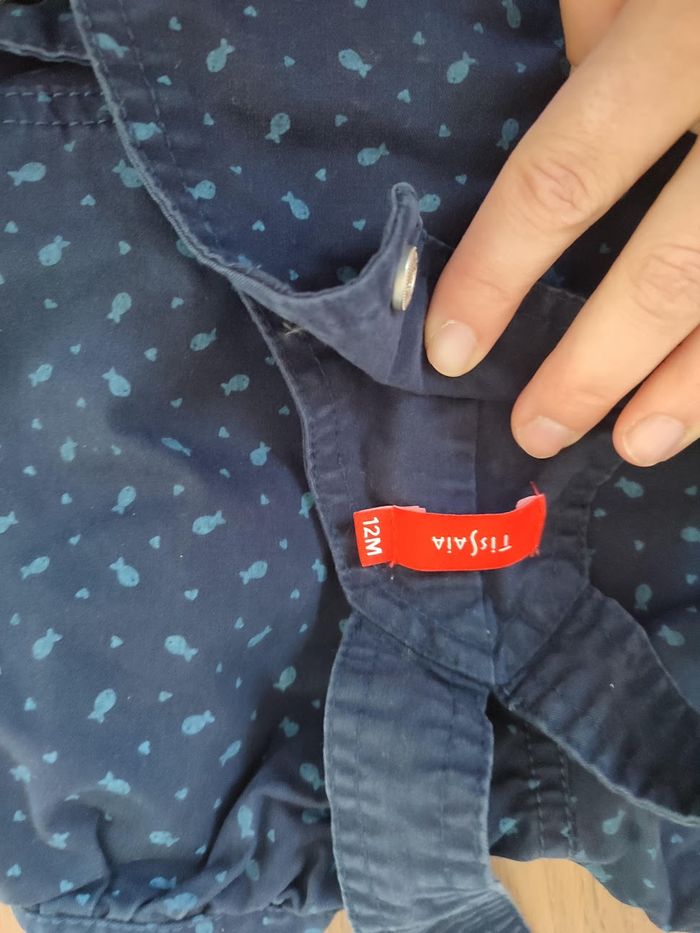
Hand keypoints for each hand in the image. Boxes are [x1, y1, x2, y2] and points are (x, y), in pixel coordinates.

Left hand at [423, 0, 699, 466]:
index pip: (565, 180)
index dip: (501, 273)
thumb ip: (605, 13)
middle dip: (594, 366)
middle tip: (534, 431)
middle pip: (668, 271)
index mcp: (683, 34)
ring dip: (694, 386)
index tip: (452, 346)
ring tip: (636, 444)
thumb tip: (574, 83)